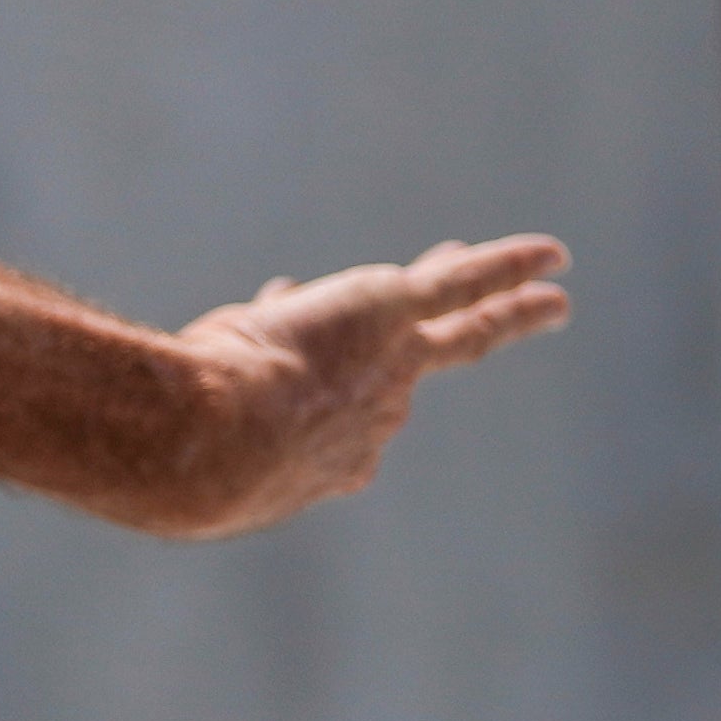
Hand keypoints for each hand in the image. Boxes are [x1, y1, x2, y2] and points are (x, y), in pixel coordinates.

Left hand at [155, 233, 572, 536]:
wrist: (210, 442)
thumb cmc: (178, 449)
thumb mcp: (177, 427)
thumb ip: (193, 396)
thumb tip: (167, 376)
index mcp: (322, 463)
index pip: (327, 409)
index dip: (308, 372)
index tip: (275, 304)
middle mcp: (374, 426)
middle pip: (398, 380)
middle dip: (410, 357)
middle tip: (439, 344)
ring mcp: (393, 373)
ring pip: (464, 338)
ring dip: (506, 312)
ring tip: (552, 302)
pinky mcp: (394, 316)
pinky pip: (466, 289)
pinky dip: (511, 270)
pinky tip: (553, 257)